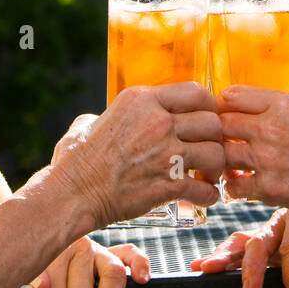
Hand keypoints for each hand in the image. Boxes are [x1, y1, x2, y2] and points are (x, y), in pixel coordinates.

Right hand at [51, 82, 223, 227]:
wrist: (72, 195)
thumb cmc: (77, 161)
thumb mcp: (91, 121)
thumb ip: (110, 114)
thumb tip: (109, 117)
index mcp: (142, 100)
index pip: (196, 91)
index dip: (208, 106)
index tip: (204, 120)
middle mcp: (158, 122)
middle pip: (213, 122)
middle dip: (214, 137)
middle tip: (207, 149)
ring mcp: (166, 153)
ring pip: (216, 154)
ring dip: (215, 166)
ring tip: (206, 173)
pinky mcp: (169, 184)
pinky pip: (206, 189)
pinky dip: (209, 195)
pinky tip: (202, 196)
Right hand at [189, 208, 288, 287]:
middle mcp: (287, 218)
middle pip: (263, 240)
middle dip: (251, 266)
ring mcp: (278, 228)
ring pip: (248, 241)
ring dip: (227, 255)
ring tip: (208, 268)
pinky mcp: (274, 238)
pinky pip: (247, 244)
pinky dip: (227, 253)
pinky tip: (207, 263)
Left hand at [217, 86, 288, 224]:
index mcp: (284, 104)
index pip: (232, 96)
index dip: (224, 106)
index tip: (226, 116)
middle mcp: (270, 127)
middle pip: (220, 123)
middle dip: (219, 134)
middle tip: (224, 142)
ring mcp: (267, 158)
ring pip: (222, 154)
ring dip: (223, 161)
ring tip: (231, 166)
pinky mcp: (268, 188)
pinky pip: (233, 186)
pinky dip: (233, 188)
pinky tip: (242, 187)